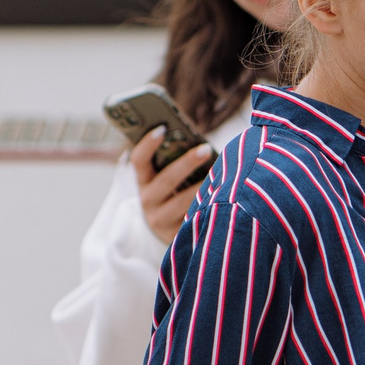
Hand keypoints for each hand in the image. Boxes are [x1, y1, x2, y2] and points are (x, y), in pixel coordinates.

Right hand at [133, 127, 214, 246]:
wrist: (163, 231)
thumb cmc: (172, 194)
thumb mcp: (165, 179)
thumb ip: (175, 162)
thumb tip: (202, 143)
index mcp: (144, 181)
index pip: (139, 160)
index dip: (148, 144)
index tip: (162, 129)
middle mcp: (148, 200)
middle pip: (167, 179)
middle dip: (187, 163)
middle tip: (206, 149)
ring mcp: (161, 220)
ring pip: (184, 202)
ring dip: (204, 186)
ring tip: (224, 174)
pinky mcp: (176, 235)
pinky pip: (195, 218)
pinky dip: (210, 205)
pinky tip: (225, 196)